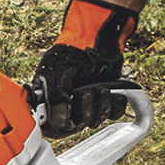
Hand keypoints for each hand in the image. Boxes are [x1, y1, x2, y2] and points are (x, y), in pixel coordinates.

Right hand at [30, 0, 137, 137]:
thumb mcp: (55, 76)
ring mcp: (87, 101)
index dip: (62, 126)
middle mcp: (68, 102)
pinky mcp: (105, 98)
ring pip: (96, 121)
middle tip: (86, 93)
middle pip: (77, 126)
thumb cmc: (72, 51)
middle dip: (85, 111)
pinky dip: (115, 104)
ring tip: (99, 87)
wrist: (98, 38)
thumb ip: (55, 102)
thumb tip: (60, 124)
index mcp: (49, 98)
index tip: (69, 120)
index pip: (53, 126)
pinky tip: (113, 92)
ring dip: (101, 105)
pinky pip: (113, 114)